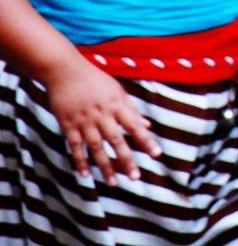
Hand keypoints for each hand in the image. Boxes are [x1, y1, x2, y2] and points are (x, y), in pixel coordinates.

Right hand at [43, 57, 161, 184]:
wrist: (65, 70)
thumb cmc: (95, 80)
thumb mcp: (118, 90)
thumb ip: (132, 109)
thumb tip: (148, 126)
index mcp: (117, 105)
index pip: (135, 126)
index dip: (146, 141)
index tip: (157, 155)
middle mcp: (102, 115)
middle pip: (116, 141)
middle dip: (126, 160)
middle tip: (135, 177)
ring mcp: (84, 121)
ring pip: (96, 148)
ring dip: (105, 166)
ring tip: (113, 183)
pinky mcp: (67, 125)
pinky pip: (74, 146)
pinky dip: (79, 161)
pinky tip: (85, 175)